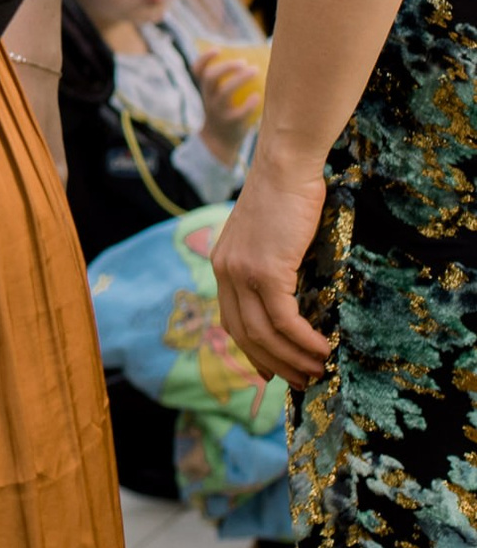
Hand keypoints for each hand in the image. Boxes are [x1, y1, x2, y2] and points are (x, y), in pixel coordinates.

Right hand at [192, 38, 267, 152]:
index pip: (198, 71)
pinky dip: (248, 104)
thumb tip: (255, 60)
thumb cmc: (226, 113)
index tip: (218, 49)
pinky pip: (238, 113)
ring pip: (224, 93)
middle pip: (210, 78)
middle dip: (225, 67)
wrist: (219, 143)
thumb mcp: (221, 98)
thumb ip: (230, 82)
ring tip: (255, 70)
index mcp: (206, 90)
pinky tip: (257, 97)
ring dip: (239, 79)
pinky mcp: (230, 124)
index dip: (205, 59)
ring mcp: (218, 112)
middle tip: (243, 61)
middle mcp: (209, 99)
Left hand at [210, 158, 332, 387]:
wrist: (286, 165)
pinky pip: (284, 320)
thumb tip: (293, 302)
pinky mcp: (265, 271)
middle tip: (304, 382)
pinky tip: (324, 349)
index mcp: (222, 265)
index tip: (272, 372)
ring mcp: (242, 273)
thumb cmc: (288, 196)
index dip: (252, 352)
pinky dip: (304, 340)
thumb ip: (271, 268)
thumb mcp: (270, 238)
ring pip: (265, 334)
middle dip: (275, 365)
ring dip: (294, 359)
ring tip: (320, 372)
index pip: (231, 321)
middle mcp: (224, 272)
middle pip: (245, 335)